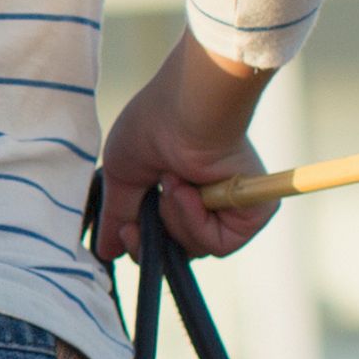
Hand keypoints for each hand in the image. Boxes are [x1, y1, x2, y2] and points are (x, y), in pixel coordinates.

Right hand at [100, 73, 274, 262]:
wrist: (187, 108)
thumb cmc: (152, 125)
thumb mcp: (122, 174)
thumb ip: (117, 213)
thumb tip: (106, 250)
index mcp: (179, 189)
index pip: (162, 237)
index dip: (141, 243)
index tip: (127, 230)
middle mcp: (206, 199)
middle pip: (179, 248)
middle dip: (154, 239)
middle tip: (138, 224)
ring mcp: (230, 206)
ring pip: (197, 248)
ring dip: (175, 219)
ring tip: (172, 183)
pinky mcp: (252, 211)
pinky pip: (218, 243)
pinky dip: (196, 223)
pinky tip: (189, 192)